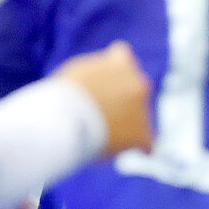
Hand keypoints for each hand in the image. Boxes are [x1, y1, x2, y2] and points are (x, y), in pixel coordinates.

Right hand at [56, 41, 152, 155]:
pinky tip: (133, 150)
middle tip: (96, 113)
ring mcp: (142, 109)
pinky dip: (141, 147)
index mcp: (120, 62)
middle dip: (121, 100)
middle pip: (134, 90)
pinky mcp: (140, 133)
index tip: (100, 81)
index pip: (122, 57)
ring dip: (125, 125)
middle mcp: (137, 83)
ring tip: (99, 134)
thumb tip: (102, 85)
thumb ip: (96, 74)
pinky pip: (147, 143)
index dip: (111, 70)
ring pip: (139, 118)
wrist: (64, 118)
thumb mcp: (76, 73)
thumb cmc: (61, 96)